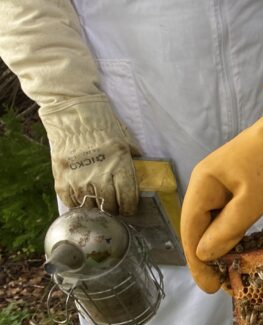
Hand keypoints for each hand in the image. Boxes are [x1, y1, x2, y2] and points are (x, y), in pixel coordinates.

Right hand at [39, 95, 138, 213]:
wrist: (73, 114)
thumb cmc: (103, 125)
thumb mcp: (126, 140)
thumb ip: (133, 160)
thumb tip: (140, 175)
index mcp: (120, 165)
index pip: (128, 198)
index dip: (129, 208)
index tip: (129, 209)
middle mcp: (99, 174)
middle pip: (109, 206)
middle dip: (114, 210)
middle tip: (115, 208)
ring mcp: (78, 178)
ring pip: (90, 206)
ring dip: (96, 208)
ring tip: (99, 204)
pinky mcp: (61, 178)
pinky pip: (70, 201)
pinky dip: (78, 203)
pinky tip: (83, 199)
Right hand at [181, 73, 262, 292]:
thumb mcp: (253, 199)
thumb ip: (228, 228)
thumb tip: (204, 255)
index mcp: (202, 184)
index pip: (190, 229)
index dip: (196, 261)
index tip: (209, 287)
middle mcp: (205, 184)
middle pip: (197, 227)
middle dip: (206, 258)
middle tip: (220, 285)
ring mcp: (220, 184)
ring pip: (212, 222)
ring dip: (219, 247)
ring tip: (229, 273)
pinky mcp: (236, 185)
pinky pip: (226, 215)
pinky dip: (231, 233)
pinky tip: (239, 249)